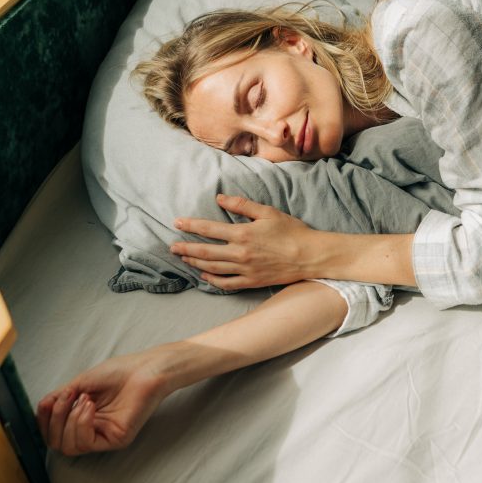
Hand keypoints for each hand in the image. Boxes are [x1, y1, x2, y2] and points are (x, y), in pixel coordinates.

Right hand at [36, 349, 172, 455]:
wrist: (146, 368)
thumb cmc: (120, 372)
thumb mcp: (80, 383)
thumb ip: (59, 398)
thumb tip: (41, 408)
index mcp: (82, 418)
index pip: (52, 432)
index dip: (44, 420)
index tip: (51, 400)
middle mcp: (92, 430)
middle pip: (56, 443)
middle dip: (55, 420)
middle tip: (68, 397)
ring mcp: (104, 437)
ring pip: (68, 447)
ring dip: (69, 420)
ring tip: (85, 399)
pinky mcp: (116, 440)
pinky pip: (85, 443)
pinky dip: (81, 423)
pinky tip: (89, 406)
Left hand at [171, 195, 318, 290]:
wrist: (309, 256)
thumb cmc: (291, 231)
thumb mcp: (268, 212)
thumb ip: (242, 205)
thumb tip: (220, 198)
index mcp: (243, 234)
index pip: (209, 229)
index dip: (191, 225)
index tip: (177, 223)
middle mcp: (240, 253)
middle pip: (205, 251)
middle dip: (186, 248)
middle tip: (172, 246)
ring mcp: (245, 270)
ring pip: (212, 268)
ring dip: (195, 262)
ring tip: (184, 258)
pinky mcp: (251, 281)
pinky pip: (226, 283)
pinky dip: (212, 280)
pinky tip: (204, 275)